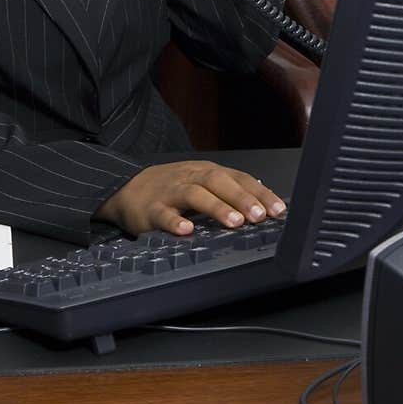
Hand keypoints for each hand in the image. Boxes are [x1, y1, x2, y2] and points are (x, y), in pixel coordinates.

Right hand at [94, 160, 286, 237]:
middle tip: (259, 215)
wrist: (124, 187)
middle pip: (218, 181)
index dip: (259, 193)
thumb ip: (227, 192)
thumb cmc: (170, 187)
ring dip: (216, 207)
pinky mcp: (150, 209)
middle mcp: (190, 178)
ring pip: (195, 195)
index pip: (238, 178)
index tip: (278, 209)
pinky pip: (163, 215)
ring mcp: (170, 192)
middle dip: (241, 198)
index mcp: (206, 172)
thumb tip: (263, 207)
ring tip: (234, 222)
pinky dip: (175, 223)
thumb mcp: (200, 183)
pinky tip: (187, 231)